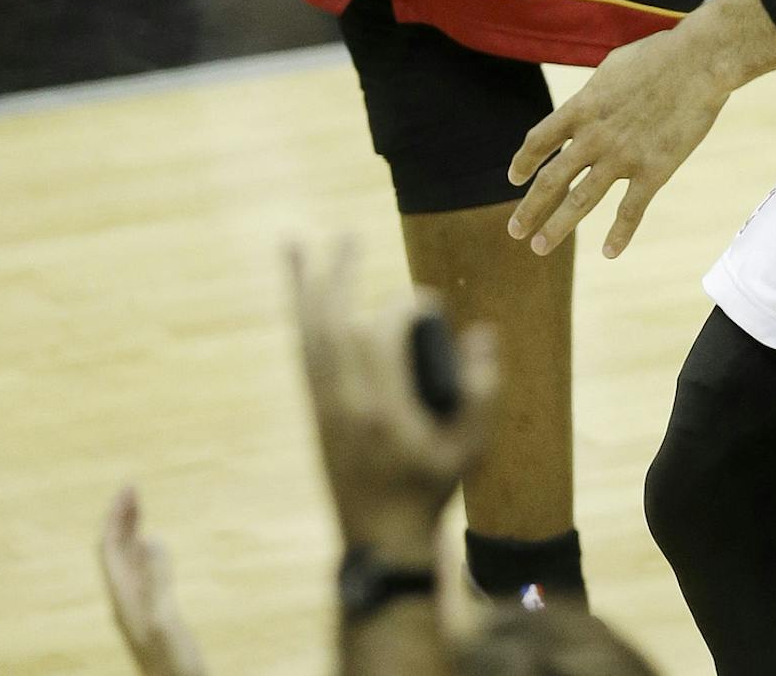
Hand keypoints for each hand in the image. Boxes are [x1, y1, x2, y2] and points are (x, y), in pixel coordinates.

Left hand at [99, 490, 207, 675]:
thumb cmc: (172, 665)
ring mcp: (137, 608)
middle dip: (120, 518)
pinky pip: (141, 573)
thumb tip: (151, 539)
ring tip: (139, 507)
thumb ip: (157, 581)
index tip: (128, 487)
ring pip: (126, 561)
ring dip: (131, 530)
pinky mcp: (151, 613)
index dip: (116, 517)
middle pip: (114, 551)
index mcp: (124, 598)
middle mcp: (126, 600)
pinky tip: (153, 546)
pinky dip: (145, 550)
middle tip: (132, 487)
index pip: (110, 548)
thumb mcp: (164, 620)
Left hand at [287, 240, 497, 555]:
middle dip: (336, 276)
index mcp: (381, 409)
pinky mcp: (315, 410)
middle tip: (346, 236)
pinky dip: (299, 317)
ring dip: (303, 288)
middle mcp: (343, 402)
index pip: (379, 336)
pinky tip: (300, 295)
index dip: (404, 308)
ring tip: (293, 244)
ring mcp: (322, 405)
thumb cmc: (430, 490)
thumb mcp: (471, 449)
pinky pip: (303, 351)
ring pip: (307, 334)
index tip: (428, 303)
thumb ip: (483, 392)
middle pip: (330, 324)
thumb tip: (482, 334)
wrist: (380, 538)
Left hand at [506, 23, 730, 257]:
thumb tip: (587, 102)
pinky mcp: (654, 171)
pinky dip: (619, 234)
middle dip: (530, 209)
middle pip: (551, 179)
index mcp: (581, 108)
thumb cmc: (658, 56)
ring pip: (580, 200)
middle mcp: (594, 137)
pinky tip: (609, 253)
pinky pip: (631, 210)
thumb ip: (595, 93)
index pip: (539, 140)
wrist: (699, 62)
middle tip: (515, 231)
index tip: (514, 178)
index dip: (523, 162)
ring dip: (557, 227)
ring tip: (539, 248)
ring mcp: (622, 157)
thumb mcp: (612, 68)